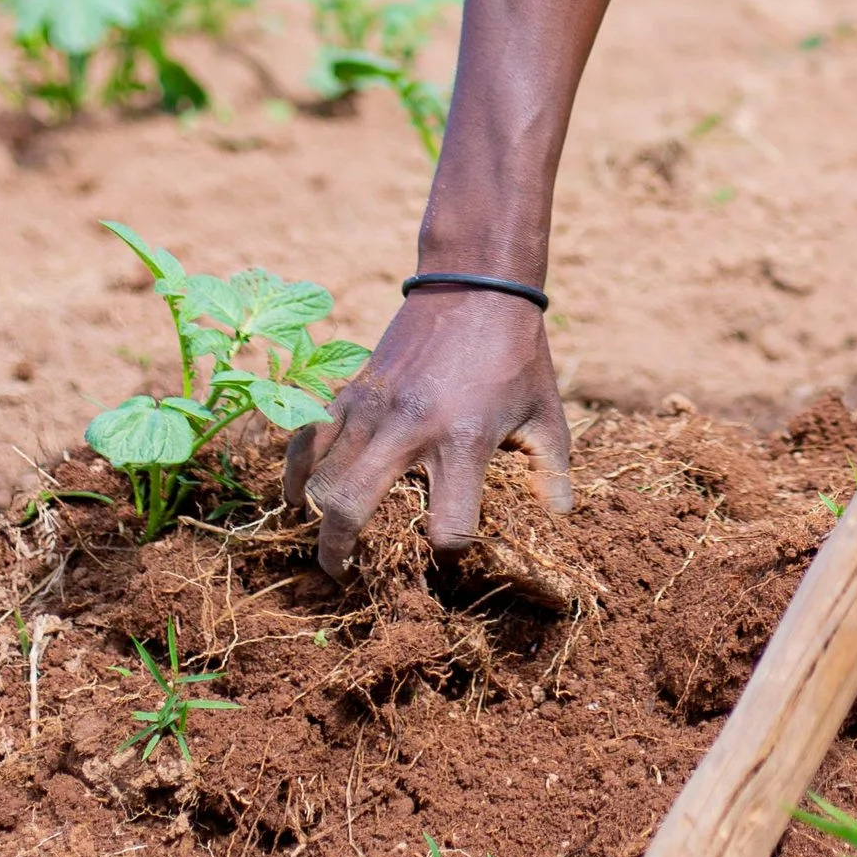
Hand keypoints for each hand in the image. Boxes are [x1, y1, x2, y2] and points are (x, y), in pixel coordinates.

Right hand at [283, 290, 571, 579]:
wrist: (477, 283)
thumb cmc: (517, 355)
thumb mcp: (547, 414)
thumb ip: (552, 472)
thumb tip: (560, 521)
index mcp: (464, 442)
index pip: (447, 527)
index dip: (452, 549)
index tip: (453, 545)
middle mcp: (410, 429)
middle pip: (352, 511)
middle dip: (342, 553)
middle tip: (346, 573)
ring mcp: (372, 407)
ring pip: (321, 480)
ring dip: (317, 519)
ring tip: (329, 541)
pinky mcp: (352, 388)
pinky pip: (306, 439)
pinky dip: (296, 472)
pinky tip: (298, 496)